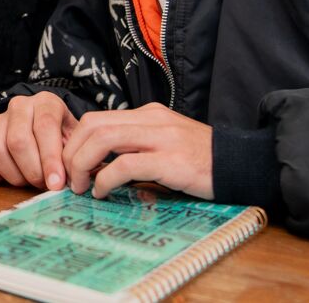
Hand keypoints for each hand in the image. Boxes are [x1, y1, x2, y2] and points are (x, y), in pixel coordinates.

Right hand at [0, 92, 77, 189]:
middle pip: (18, 141)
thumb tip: (72, 180)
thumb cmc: (62, 140)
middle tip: (43, 185)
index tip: (56, 184)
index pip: (45, 126)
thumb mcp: (75, 142)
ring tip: (28, 180)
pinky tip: (8, 178)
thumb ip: (74, 156)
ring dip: (13, 175)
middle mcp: (19, 106)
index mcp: (46, 102)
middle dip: (32, 171)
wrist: (44, 131)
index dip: (50, 159)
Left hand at [62, 103, 212, 199]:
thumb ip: (135, 147)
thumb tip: (96, 165)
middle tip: (68, 178)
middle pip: (93, 125)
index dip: (74, 142)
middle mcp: (151, 120)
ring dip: (82, 164)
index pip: (96, 119)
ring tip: (81, 187)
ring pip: (103, 139)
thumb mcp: (164, 144)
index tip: (68, 165)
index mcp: (147, 114)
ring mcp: (161, 138)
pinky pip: (125, 165)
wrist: (240, 165)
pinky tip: (103, 193)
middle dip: (71, 152)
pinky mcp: (170, 161)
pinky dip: (105, 179)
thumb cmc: (200, 161)